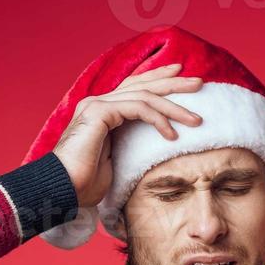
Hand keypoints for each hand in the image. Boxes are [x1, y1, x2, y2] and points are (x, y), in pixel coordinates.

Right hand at [52, 63, 203, 206]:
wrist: (64, 189)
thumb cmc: (88, 183)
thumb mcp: (118, 160)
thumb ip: (132, 146)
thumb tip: (155, 150)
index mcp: (103, 111)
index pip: (135, 88)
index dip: (158, 79)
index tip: (181, 76)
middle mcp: (99, 102)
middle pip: (142, 84)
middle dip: (173, 82)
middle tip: (200, 83)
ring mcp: (97, 105)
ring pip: (144, 96)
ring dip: (174, 107)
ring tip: (197, 120)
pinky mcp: (99, 112)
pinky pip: (137, 108)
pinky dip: (158, 120)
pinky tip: (172, 135)